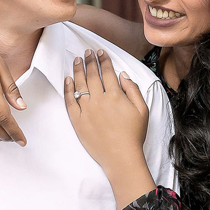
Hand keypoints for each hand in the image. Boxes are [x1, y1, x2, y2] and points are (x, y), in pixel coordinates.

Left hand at [64, 49, 155, 208]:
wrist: (121, 157)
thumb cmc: (134, 135)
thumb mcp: (142, 110)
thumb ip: (133, 90)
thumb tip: (123, 75)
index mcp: (116, 95)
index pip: (107, 72)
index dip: (103, 60)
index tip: (100, 52)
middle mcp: (99, 100)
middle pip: (92, 75)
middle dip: (89, 61)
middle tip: (87, 52)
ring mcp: (86, 110)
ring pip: (80, 84)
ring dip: (78, 70)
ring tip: (77, 60)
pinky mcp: (77, 120)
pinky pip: (70, 101)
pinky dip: (68, 88)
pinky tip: (67, 79)